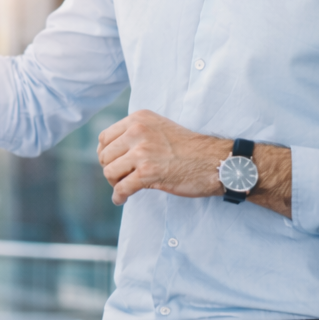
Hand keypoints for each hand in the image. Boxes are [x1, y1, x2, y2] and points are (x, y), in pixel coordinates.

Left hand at [97, 110, 292, 215]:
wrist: (213, 161)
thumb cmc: (188, 148)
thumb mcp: (158, 128)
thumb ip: (136, 133)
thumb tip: (109, 151)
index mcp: (139, 119)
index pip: (105, 137)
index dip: (106, 153)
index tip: (113, 163)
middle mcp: (138, 131)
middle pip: (105, 156)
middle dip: (110, 170)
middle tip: (121, 178)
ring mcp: (143, 152)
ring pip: (110, 173)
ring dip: (115, 184)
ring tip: (124, 188)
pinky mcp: (148, 173)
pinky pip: (122, 188)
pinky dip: (119, 197)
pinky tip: (122, 200)